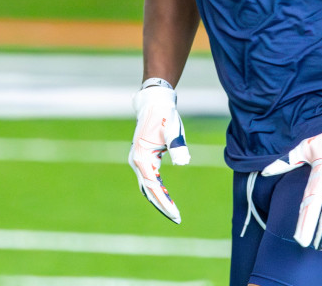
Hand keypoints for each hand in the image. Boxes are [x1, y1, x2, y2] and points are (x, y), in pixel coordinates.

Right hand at [128, 82, 190, 223]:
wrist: (154, 103)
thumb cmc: (164, 116)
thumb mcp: (173, 130)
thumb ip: (177, 146)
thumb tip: (183, 162)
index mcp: (142, 158)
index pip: (154, 187)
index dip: (165, 202)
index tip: (176, 214)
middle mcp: (137, 162)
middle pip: (149, 190)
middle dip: (162, 205)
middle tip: (177, 218)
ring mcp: (138, 161)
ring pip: (147, 186)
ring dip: (159, 198)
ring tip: (173, 211)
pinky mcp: (143, 158)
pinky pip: (149, 179)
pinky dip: (157, 189)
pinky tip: (167, 195)